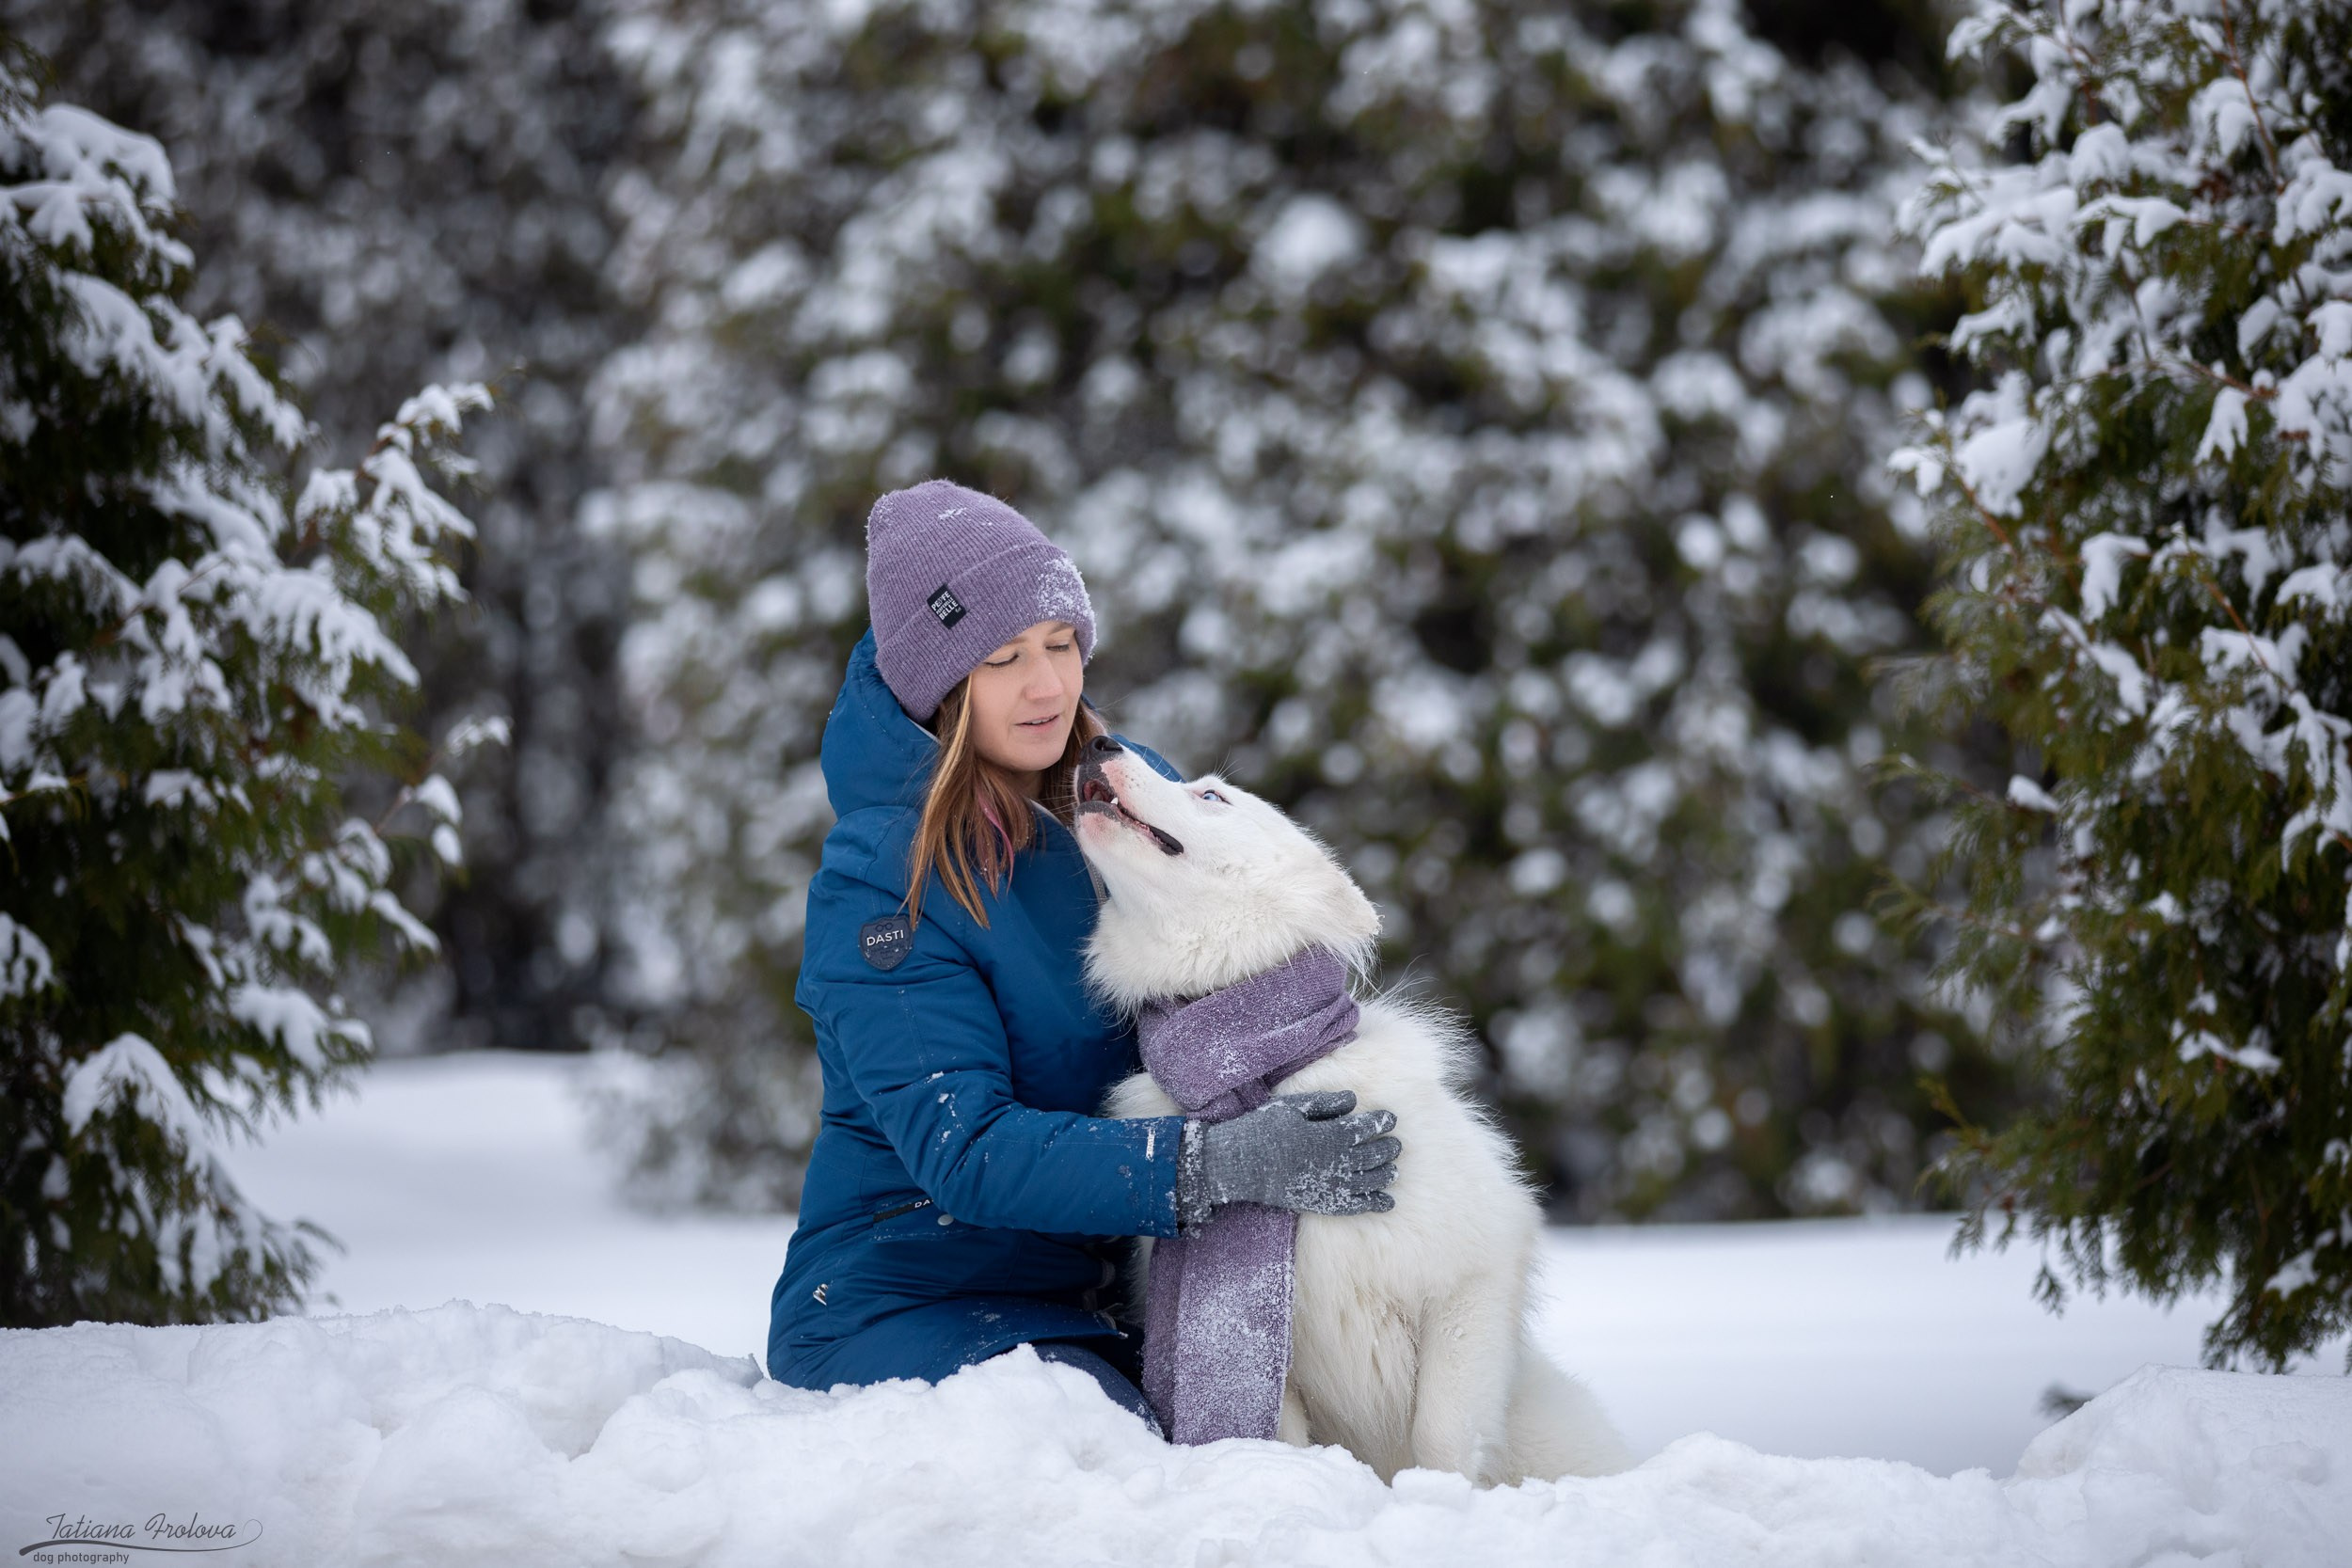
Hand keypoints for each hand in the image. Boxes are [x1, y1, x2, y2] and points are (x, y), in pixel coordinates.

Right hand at [1177, 1089, 1399, 1227]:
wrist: (1241, 1165)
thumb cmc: (1264, 1129)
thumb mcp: (1293, 1107)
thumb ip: (1325, 1103)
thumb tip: (1353, 1099)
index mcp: (1329, 1135)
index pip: (1366, 1128)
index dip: (1381, 1123)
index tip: (1390, 1119)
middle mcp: (1335, 1162)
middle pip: (1373, 1155)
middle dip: (1388, 1149)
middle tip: (1396, 1145)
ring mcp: (1330, 1185)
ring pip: (1370, 1181)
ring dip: (1386, 1174)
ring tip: (1394, 1170)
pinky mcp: (1322, 1203)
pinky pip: (1355, 1206)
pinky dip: (1374, 1204)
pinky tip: (1387, 1202)